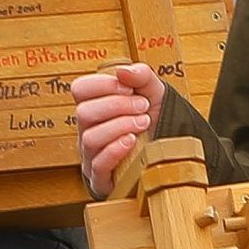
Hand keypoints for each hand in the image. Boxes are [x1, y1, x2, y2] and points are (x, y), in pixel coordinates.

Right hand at [72, 63, 164, 196]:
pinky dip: (116, 150)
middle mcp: (87, 130)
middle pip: (84, 113)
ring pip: (90, 138)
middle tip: (143, 107)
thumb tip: (122, 71)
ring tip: (143, 124)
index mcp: (94, 106)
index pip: (79, 89)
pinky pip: (98, 164)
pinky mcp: (100, 177)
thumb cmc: (153, 120)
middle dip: (118, 106)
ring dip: (120, 127)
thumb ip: (140, 76)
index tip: (128, 88)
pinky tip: (133, 142)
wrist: (168, 152)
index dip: (102, 85)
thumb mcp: (153, 92)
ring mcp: (91, 154)